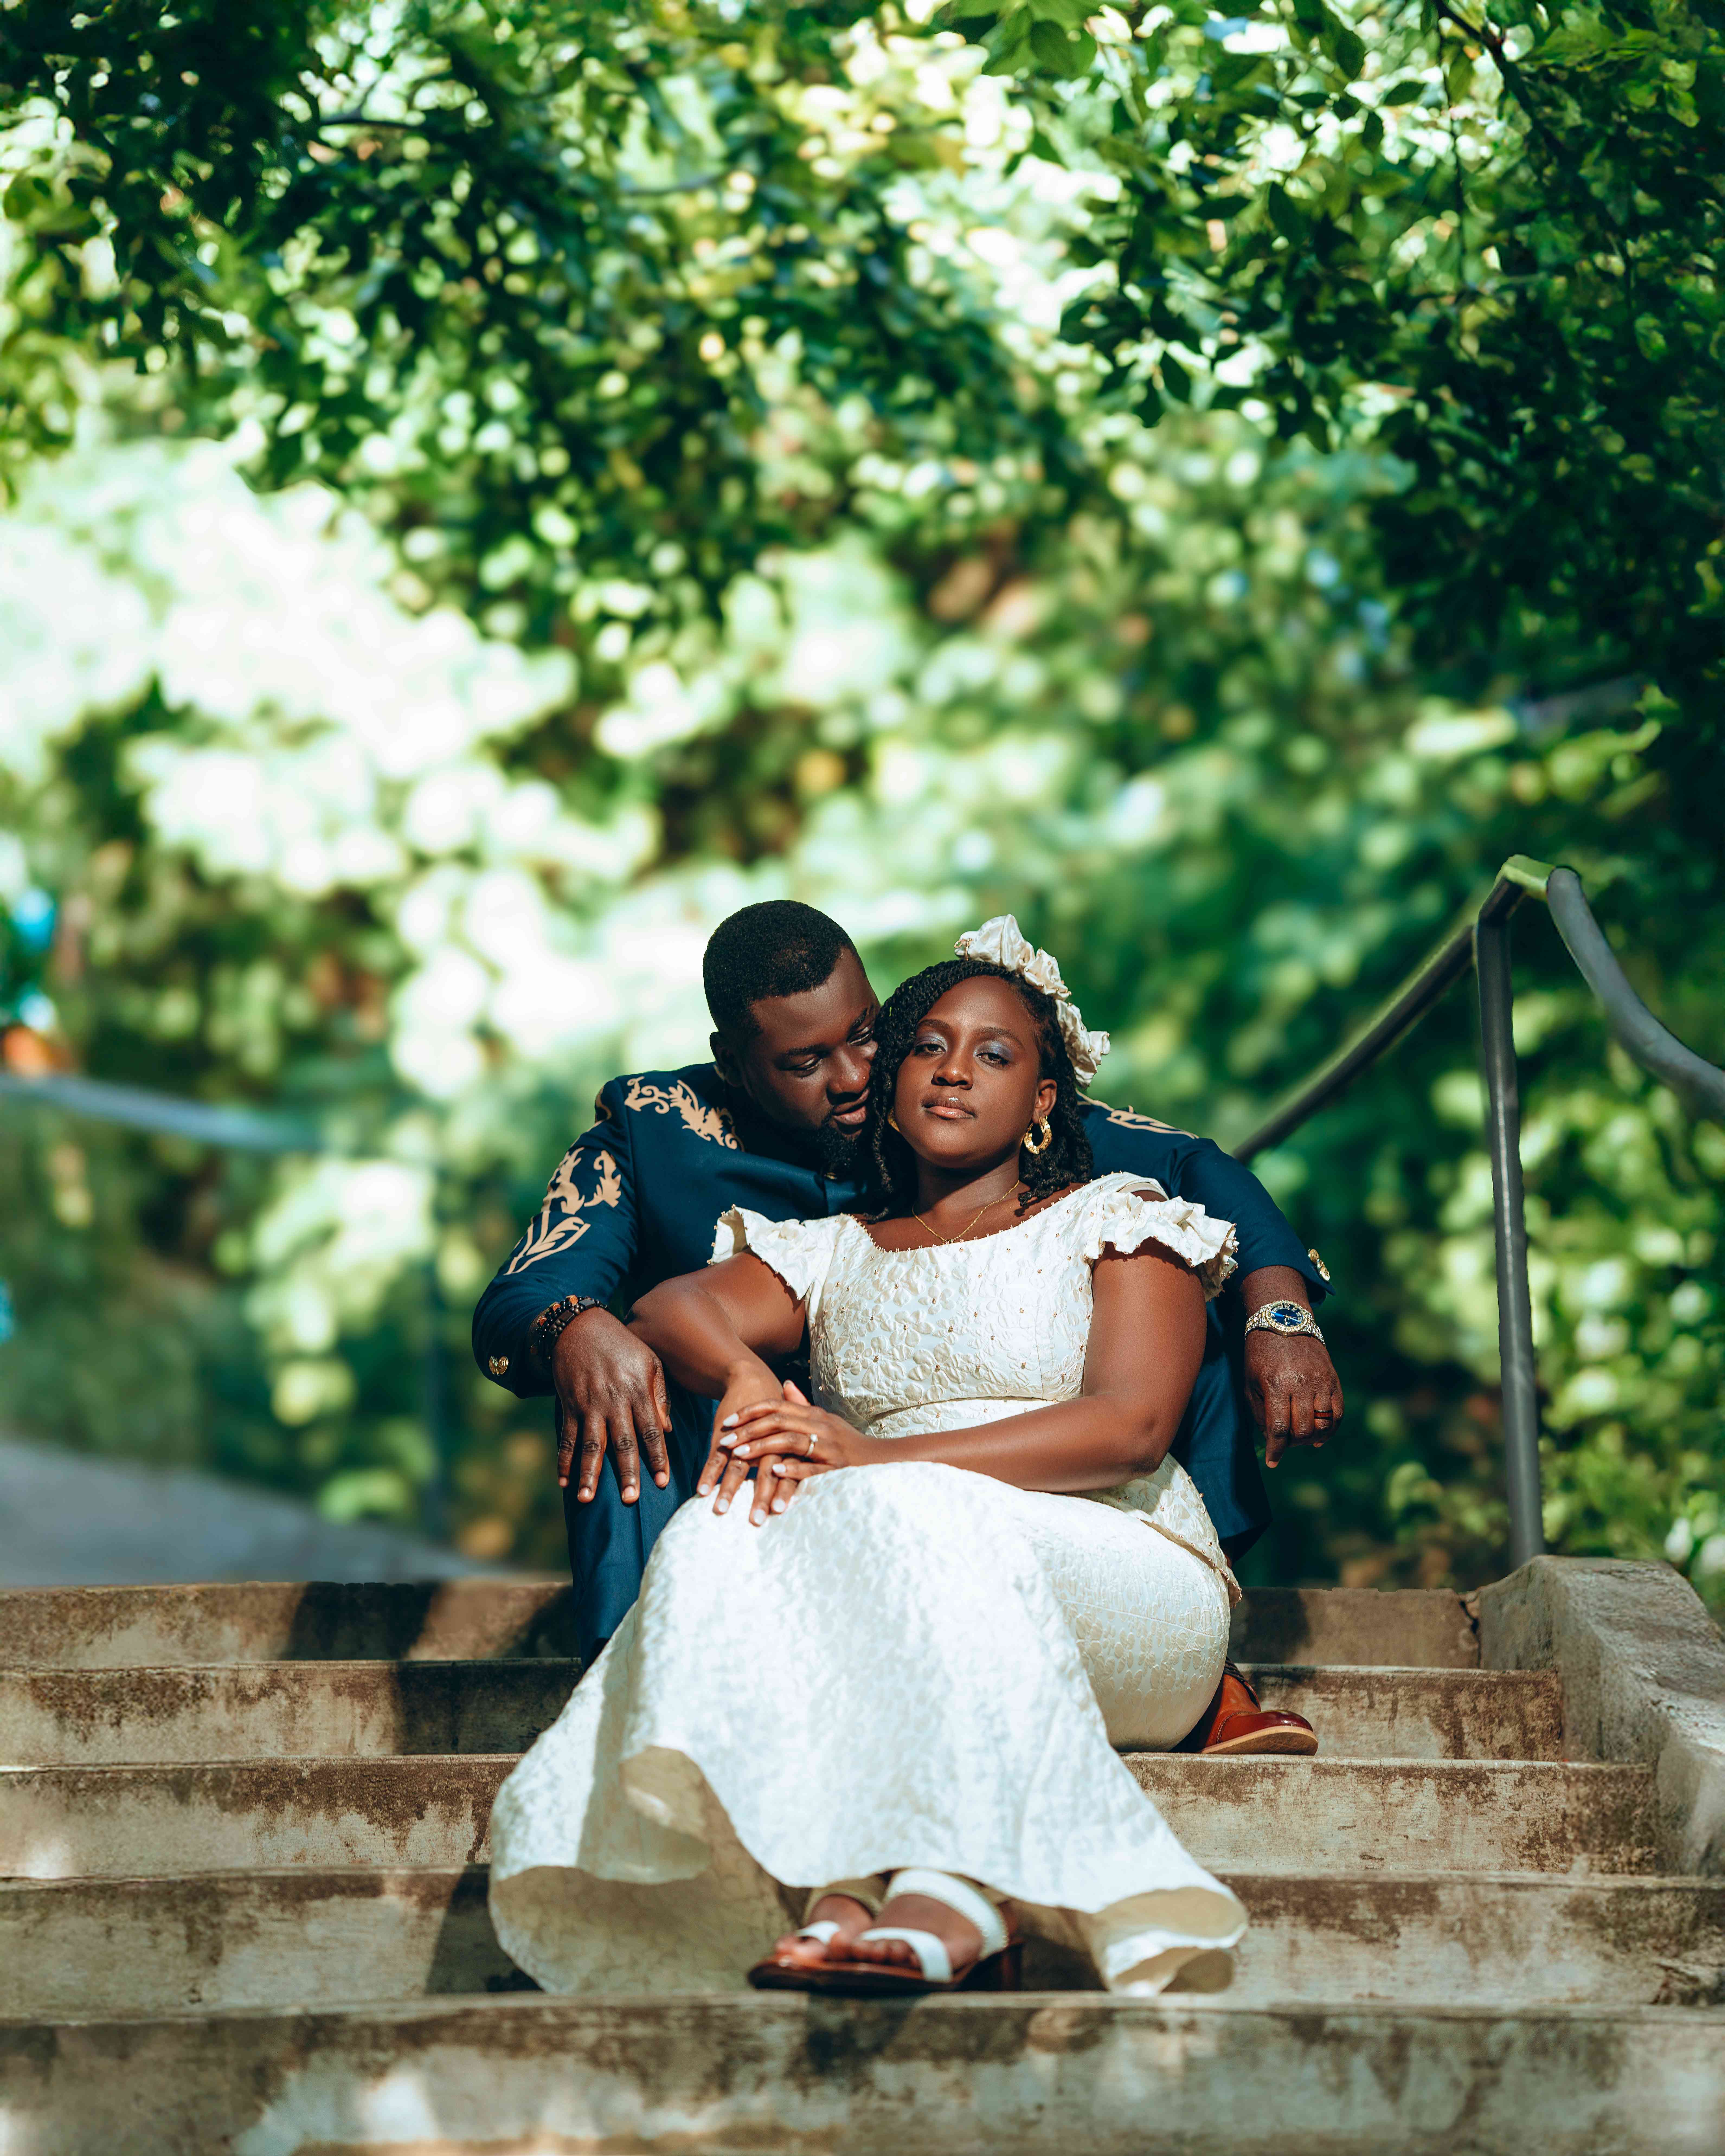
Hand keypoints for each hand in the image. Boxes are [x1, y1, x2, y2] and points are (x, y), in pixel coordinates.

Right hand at [554, 1307, 671, 1503]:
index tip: (663, 1482)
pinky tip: (564, 1482)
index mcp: (638, 1391)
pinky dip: (563, 1460)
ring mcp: (589, 1405)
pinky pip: (566, 1437)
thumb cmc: (622, 1346)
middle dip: (626, 1473)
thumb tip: (668, 1430)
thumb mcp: (650, 1362)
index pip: (651, 1431)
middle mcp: (613, 1402)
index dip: (658, 1458)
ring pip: (590, 1445)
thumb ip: (660, 1396)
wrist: (580, 1328)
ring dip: (588, 1474)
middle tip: (629, 1499)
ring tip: (586, 1499)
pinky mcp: (569, 1406)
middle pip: (622, 1443)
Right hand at [695, 1361, 790, 1519]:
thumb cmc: (778, 1415)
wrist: (751, 1379)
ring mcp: (743, 1437)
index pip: (789, 1470)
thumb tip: (803, 1489)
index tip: (780, 1513)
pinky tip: (702, 1490)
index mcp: (788, 1442)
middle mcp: (766, 1441)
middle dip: (760, 1496)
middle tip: (756, 1521)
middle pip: (765, 1471)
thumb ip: (800, 1460)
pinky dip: (709, 1472)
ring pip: (738, 1464)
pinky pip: (716, 1455)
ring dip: (729, 1489)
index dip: (785, 1490)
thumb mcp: (794, 1437)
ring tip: (721, 1511)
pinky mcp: (725, 1434)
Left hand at [717, 1384, 878, 1523]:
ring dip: (763, 1448)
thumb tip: (784, 1384)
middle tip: (725, 1440)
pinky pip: (812, 1467)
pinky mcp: (836, 1468)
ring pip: (791, 1441)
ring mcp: (828, 1446)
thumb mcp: (824, 1418)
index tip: (729, 1421)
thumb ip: (802, 1404)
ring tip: (740, 1455)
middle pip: (779, 1421)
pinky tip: (776, 1472)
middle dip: (749, 1430)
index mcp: (814, 1414)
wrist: (880, 1459)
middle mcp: (820, 1426)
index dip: (751, 1411)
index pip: (778, 1405)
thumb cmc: (847, 1440)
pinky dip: (794, 1469)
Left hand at [1244, 1332, 1344, 1468]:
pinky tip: (1319, 1436)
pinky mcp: (1333, 1378)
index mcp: (1275, 1384)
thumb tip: (1270, 1439)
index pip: (1278, 1428)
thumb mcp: (1250, 1381)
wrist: (1284, 1319)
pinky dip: (1330, 1430)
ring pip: (1323, 1424)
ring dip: (1311, 1438)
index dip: (1276, 1450)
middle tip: (1285, 1444)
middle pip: (1302, 1429)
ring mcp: (1320, 1381)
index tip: (1272, 1462)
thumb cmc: (1260, 1353)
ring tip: (1300, 1439)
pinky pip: (1337, 1413)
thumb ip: (1259, 1412)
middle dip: (1292, 1444)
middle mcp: (1301, 1384)